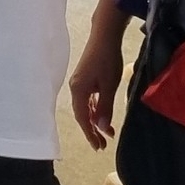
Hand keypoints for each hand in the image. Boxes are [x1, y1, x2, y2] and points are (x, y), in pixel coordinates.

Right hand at [68, 29, 126, 150]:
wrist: (104, 37)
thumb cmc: (107, 60)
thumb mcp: (109, 86)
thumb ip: (104, 107)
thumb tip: (100, 127)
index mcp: (78, 91)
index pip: (82, 118)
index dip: (90, 133)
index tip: (98, 147)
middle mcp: (75, 88)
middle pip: (81, 114)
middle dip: (92, 130)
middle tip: (103, 145)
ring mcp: (79, 83)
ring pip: (85, 107)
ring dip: (95, 120)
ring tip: (107, 132)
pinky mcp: (85, 78)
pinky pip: (88, 99)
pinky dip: (94, 109)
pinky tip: (102, 113)